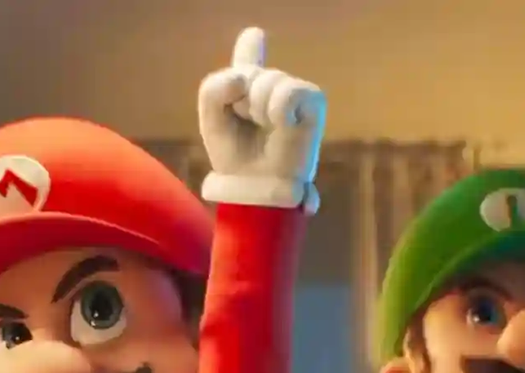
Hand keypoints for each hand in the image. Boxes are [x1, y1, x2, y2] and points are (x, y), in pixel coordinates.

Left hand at [197, 27, 327, 211]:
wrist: (252, 184)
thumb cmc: (234, 156)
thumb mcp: (211, 118)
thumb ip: (215, 86)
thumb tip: (244, 78)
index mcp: (244, 93)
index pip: (247, 62)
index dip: (250, 49)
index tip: (255, 36)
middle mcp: (270, 89)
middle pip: (248, 72)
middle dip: (240, 101)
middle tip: (249, 126)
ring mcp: (293, 94)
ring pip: (269, 79)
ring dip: (258, 107)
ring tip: (265, 129)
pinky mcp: (312, 103)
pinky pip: (291, 90)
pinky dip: (279, 107)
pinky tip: (282, 124)